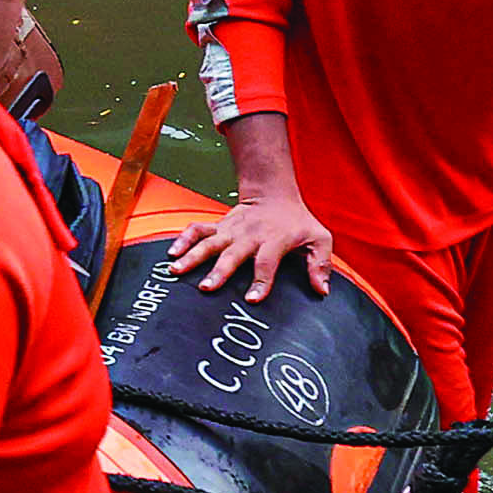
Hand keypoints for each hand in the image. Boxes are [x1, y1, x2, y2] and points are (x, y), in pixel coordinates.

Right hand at [163, 192, 332, 298]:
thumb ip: (321, 264)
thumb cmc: (298, 222)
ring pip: (209, 241)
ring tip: (176, 271)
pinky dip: (183, 239)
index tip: (252, 299)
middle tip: (206, 287)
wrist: (275, 194)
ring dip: (192, 255)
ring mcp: (232, 229)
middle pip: (232, 253)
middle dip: (219, 270)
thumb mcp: (320, 238)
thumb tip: (321, 290)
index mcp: (275, 239)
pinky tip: (171, 253)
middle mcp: (250, 234)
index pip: (267, 261)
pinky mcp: (219, 225)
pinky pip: (197, 229)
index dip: (260, 280)